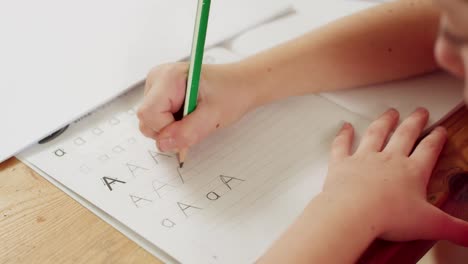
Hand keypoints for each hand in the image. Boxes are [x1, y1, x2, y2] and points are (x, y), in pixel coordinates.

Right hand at [137, 63, 253, 151]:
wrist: (241, 85)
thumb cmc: (231, 93)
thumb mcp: (213, 116)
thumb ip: (187, 132)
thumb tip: (163, 144)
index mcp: (168, 77)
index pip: (148, 114)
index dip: (166, 129)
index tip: (189, 126)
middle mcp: (156, 79)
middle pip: (146, 120)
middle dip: (169, 131)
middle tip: (195, 122)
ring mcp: (156, 87)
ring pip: (150, 123)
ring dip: (172, 129)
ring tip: (194, 118)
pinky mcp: (160, 96)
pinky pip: (158, 121)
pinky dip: (173, 125)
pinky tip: (189, 116)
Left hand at [325, 108, 467, 245]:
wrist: (354, 213)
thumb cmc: (389, 217)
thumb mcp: (430, 225)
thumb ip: (454, 229)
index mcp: (412, 171)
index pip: (429, 150)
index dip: (436, 139)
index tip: (439, 130)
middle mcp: (389, 159)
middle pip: (405, 135)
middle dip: (414, 122)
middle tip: (420, 112)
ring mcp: (364, 158)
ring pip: (376, 134)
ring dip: (384, 122)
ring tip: (390, 113)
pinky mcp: (342, 163)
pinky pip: (342, 145)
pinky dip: (344, 135)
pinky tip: (345, 127)